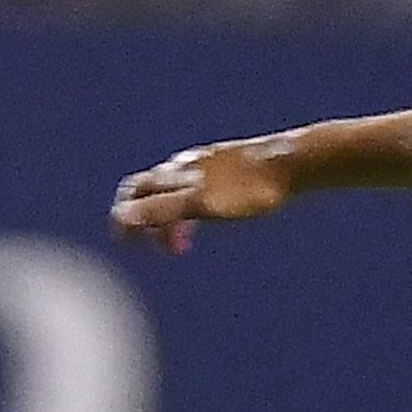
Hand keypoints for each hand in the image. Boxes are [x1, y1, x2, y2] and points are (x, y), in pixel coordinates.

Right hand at [110, 140, 291, 252]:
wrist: (292, 163)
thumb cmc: (248, 189)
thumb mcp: (201, 204)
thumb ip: (162, 211)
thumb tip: (120, 218)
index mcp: (174, 174)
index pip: (134, 191)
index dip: (125, 218)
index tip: (129, 245)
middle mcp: (186, 163)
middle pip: (154, 191)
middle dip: (151, 221)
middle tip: (170, 251)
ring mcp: (210, 161)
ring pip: (179, 188)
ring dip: (176, 217)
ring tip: (189, 241)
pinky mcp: (233, 163)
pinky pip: (204, 184)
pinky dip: (197, 206)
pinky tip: (217, 215)